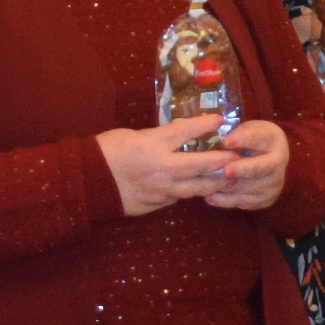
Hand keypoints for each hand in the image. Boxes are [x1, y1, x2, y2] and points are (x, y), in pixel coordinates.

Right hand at [97, 117, 232, 214]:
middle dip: (222, 160)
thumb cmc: (105, 152)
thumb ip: (156, 138)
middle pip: (200, 163)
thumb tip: (175, 139)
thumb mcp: (132, 135)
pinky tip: (200, 191)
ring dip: (214, 183)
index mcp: (153, 144)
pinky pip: (177, 198)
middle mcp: (161, 167)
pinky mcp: (155, 204)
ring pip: (195, 188)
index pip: (186, 131)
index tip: (221, 120)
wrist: (87, 183)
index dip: (206, 124)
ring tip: (229, 179)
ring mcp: (160, 189)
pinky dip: (190, 193)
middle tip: (237, 157)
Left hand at [205, 119, 289, 211]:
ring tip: (208, 184)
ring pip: (250, 188)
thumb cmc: (250, 141)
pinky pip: (243, 202)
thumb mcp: (245, 130)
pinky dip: (225, 200)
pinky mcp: (265, 200)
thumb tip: (218, 141)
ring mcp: (273, 184)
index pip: (260, 138)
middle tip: (226, 170)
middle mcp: (279, 163)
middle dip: (243, 169)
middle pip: (261, 168)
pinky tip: (210, 197)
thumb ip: (234, 133)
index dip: (243, 140)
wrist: (266, 160)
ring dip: (229, 186)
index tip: (226, 141)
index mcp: (274, 140)